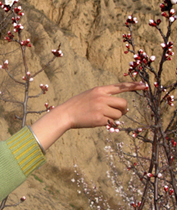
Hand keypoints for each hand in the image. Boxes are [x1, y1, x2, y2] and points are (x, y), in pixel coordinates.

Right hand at [30, 82, 145, 149]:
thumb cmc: (77, 105)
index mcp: (99, 90)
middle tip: (117, 112)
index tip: (144, 86)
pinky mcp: (99, 119)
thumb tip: (121, 106)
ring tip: (103, 117)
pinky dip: (107, 123)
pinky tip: (96, 121)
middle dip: (123, 110)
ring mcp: (100, 108)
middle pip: (123, 104)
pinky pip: (111, 122)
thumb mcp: (89, 95)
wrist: (65, 114)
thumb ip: (104, 97)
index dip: (133, 86)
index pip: (119, 87)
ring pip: (119, 115)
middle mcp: (101, 97)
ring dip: (114, 118)